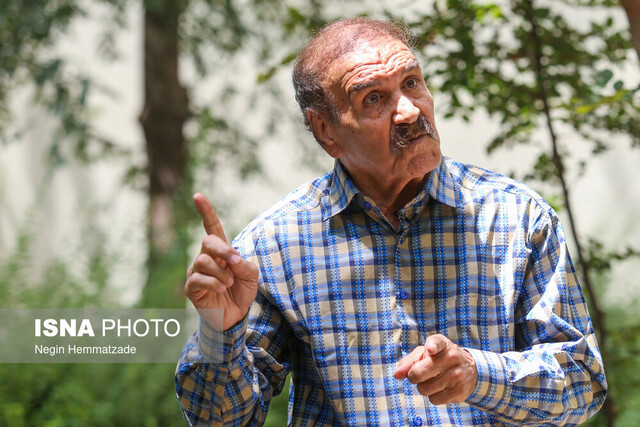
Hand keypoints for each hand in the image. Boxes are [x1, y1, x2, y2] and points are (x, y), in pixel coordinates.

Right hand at [185, 193, 258, 330]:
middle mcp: (206, 257)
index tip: (197, 196)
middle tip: (235, 263)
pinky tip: (221, 289)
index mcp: (221, 251)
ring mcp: (196, 271)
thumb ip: (244, 264)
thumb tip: (232, 261)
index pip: (211, 227)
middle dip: (223, 250)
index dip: (206, 211)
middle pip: (208, 241)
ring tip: (229, 283)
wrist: (235, 316)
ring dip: (220, 271)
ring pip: (203, 260)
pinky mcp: (191, 287)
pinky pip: (198, 278)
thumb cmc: (242, 292)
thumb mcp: (251, 276)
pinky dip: (213, 282)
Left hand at [394, 334, 476, 404]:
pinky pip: (434, 400)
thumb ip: (409, 361)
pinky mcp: (459, 391)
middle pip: (418, 373)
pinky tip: (441, 388)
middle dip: (413, 376)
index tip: (430, 349)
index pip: (437, 343)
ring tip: (433, 380)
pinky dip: (433, 396)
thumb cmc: (439, 359)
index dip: (432, 346)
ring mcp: (457, 375)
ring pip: (424, 389)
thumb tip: (396, 375)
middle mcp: (451, 357)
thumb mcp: (425, 353)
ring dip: (424, 387)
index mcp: (442, 344)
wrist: (469, 370)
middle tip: (419, 374)